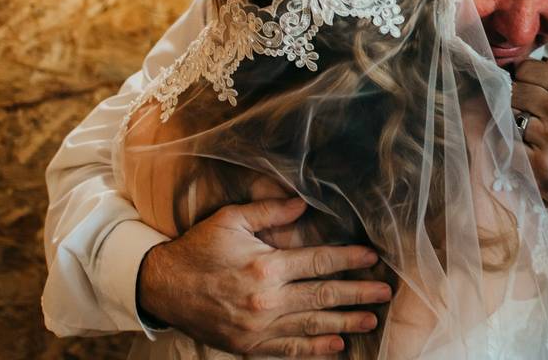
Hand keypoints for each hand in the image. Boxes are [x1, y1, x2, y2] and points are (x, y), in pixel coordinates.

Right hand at [138, 197, 391, 356]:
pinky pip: (288, 350)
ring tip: (371, 320)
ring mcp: (258, 327)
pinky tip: (337, 347)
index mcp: (265, 266)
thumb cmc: (198, 248)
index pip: (318, 262)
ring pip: (312, 326)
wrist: (161, 286)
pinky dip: (314, 350)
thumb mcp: (231, 220)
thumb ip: (270, 210)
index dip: (349, 259)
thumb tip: (303, 203)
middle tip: (385, 293)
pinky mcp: (248, 346)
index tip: (372, 258)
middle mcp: (266, 300)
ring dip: (345, 323)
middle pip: (323, 296)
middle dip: (358, 294)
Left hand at [511, 58, 547, 222]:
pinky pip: (506, 144)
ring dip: (510, 123)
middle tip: (523, 113)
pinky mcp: (539, 164)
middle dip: (514, 101)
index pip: (526, 69)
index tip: (523, 87)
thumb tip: (523, 62)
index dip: (521, 78)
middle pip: (514, 91)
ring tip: (525, 131)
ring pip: (508, 117)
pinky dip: (508, 145)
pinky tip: (523, 148)